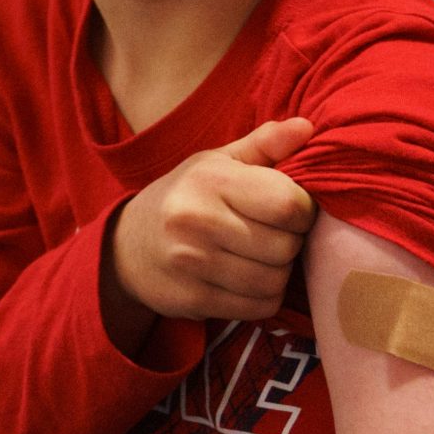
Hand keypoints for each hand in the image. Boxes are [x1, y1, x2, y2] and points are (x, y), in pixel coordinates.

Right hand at [104, 118, 317, 349]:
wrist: (126, 246)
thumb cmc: (184, 196)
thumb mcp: (216, 163)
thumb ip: (263, 145)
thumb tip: (307, 127)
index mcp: (210, 179)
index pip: (288, 204)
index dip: (303, 209)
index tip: (289, 208)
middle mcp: (197, 220)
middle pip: (286, 246)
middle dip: (291, 242)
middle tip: (272, 234)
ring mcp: (193, 263)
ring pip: (275, 281)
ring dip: (278, 272)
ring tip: (259, 256)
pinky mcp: (194, 299)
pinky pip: (260, 307)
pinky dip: (264, 296)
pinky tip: (246, 278)